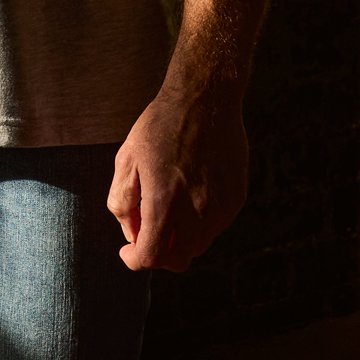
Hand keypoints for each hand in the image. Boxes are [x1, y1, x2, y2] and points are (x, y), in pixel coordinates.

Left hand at [108, 85, 249, 272]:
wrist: (204, 98)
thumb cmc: (160, 125)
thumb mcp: (126, 158)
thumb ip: (123, 202)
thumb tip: (132, 234)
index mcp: (163, 201)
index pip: (151, 256)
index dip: (135, 259)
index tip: (129, 251)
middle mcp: (195, 210)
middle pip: (178, 260)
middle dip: (159, 256)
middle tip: (148, 236)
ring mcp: (220, 206)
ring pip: (198, 245)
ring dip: (180, 239)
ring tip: (170, 209)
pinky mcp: (236, 199)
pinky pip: (216, 226)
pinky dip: (200, 223)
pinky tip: (191, 195)